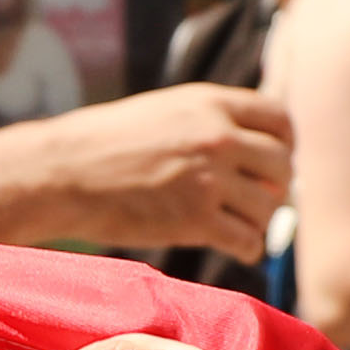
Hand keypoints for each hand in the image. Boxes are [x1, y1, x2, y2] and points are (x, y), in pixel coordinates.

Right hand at [0, 84, 295, 248]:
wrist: (65, 171)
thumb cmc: (107, 142)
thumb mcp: (165, 110)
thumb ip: (211, 121)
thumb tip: (257, 149)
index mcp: (210, 103)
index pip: (280, 119)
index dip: (284, 143)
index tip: (272, 160)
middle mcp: (217, 137)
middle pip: (282, 164)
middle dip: (276, 185)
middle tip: (259, 198)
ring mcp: (208, 179)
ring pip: (268, 207)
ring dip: (258, 219)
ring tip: (238, 223)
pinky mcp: (195, 220)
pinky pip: (247, 239)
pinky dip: (246, 247)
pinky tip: (233, 245)